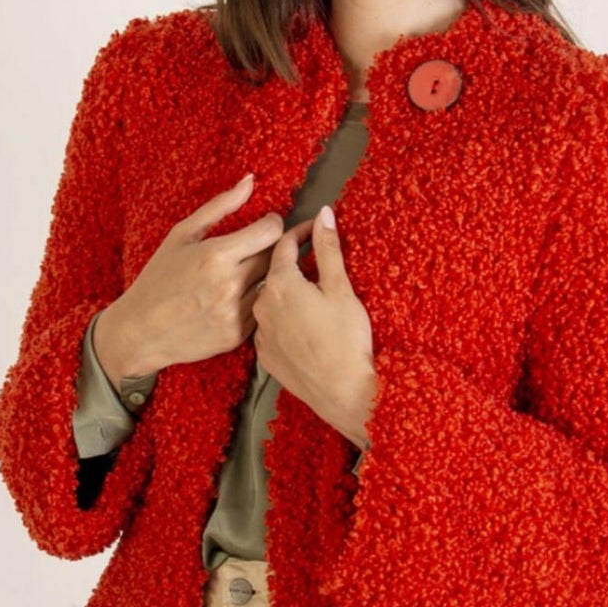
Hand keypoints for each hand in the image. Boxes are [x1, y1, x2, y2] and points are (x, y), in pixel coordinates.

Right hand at [106, 174, 312, 374]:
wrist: (140, 330)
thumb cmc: (158, 278)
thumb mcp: (182, 235)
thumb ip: (220, 206)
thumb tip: (250, 181)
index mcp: (217, 255)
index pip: (271, 232)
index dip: (272, 224)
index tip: (264, 225)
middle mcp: (230, 285)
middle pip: (274, 258)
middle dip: (267, 249)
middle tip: (253, 249)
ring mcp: (235, 313)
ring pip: (271, 285)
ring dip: (264, 276)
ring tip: (243, 274)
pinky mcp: (237, 335)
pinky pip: (261, 310)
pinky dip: (254, 301)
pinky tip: (234, 298)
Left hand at [251, 204, 376, 448]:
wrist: (342, 392)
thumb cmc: (346, 339)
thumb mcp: (341, 288)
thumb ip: (328, 248)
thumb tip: (324, 214)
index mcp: (280, 283)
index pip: (282, 244)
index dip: (300, 232)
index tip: (314, 228)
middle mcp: (262, 305)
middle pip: (273, 272)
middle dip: (292, 260)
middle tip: (313, 256)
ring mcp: (261, 333)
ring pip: (270, 300)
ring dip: (286, 291)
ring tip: (309, 292)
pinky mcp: (265, 356)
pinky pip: (270, 327)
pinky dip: (283, 318)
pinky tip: (302, 322)